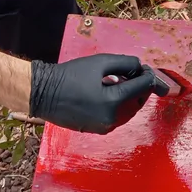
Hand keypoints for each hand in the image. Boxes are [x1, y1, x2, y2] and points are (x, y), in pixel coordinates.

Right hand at [29, 54, 170, 133]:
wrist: (43, 93)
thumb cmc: (70, 75)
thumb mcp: (100, 62)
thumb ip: (125, 63)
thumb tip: (140, 68)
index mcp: (113, 101)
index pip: (142, 88)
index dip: (148, 76)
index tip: (147, 69)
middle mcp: (112, 118)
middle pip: (139, 101)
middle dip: (141, 87)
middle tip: (135, 74)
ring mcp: (105, 127)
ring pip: (129, 111)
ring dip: (131, 97)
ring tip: (121, 82)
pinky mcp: (98, 130)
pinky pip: (117, 117)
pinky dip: (120, 106)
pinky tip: (111, 94)